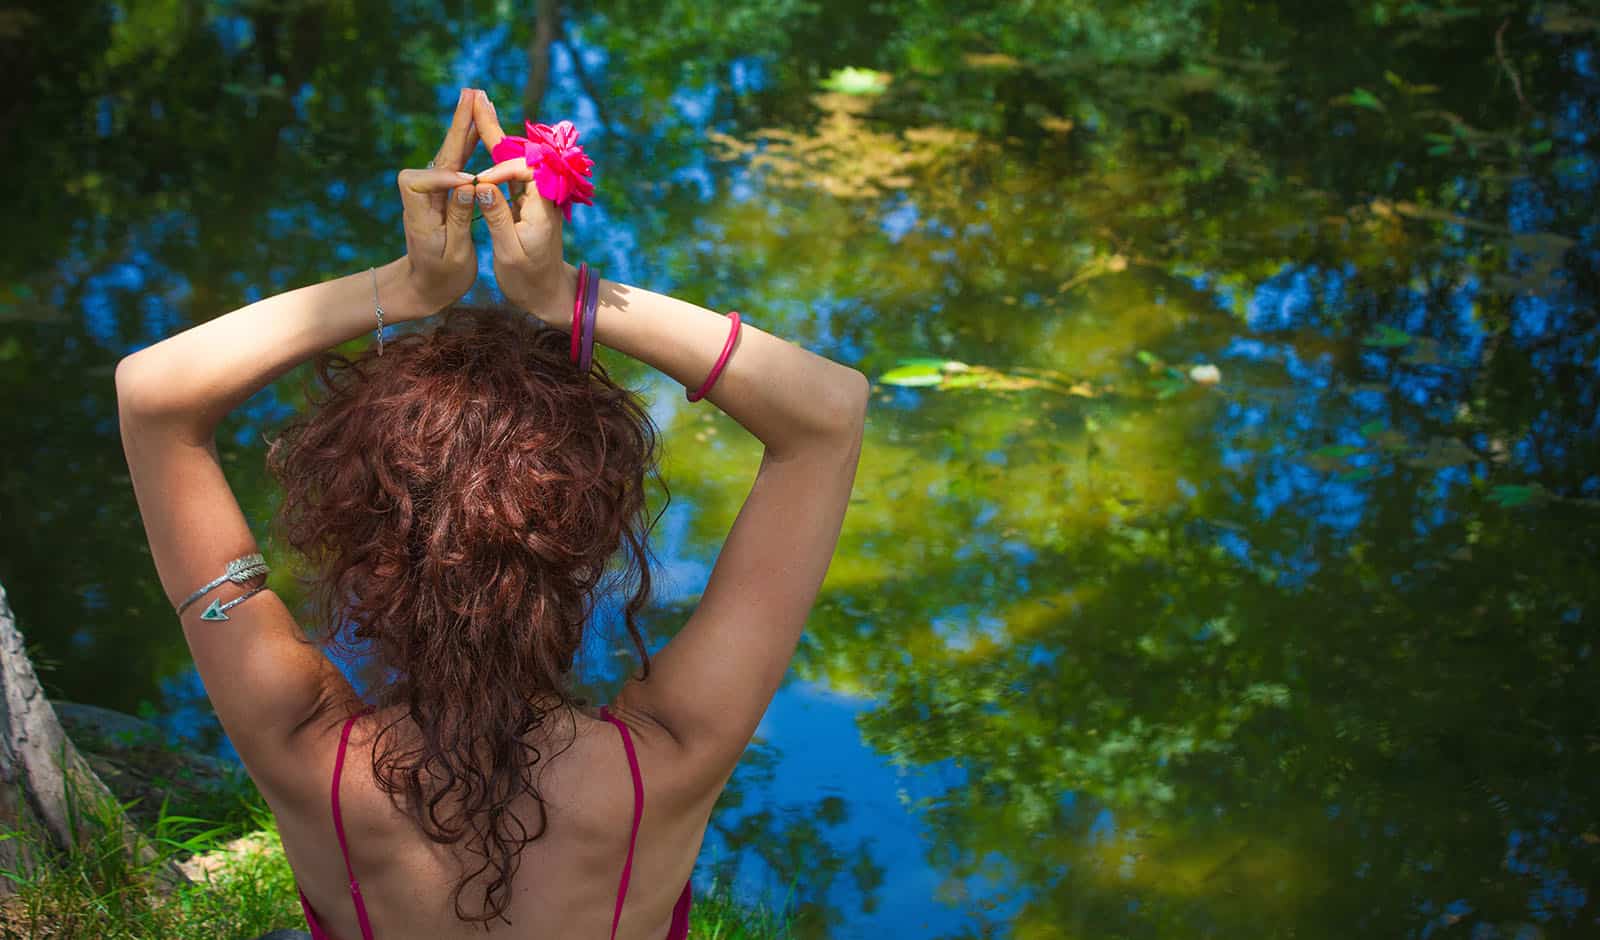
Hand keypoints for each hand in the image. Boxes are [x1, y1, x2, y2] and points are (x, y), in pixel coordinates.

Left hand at [395, 88, 482, 312]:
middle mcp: (422, 197)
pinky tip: (479, 130)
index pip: (424, 182)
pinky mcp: (442, 194)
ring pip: (449, 155)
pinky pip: (456, 165)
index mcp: (418, 213)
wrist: (425, 287)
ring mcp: (432, 193)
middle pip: (439, 156)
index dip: (446, 179)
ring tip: (476, 100)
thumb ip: (460, 218)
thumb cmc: (441, 278)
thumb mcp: (455, 254)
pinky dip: (468, 145)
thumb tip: (469, 185)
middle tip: (471, 95)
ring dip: (464, 128)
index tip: (469, 185)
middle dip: (456, 128)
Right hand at [470, 92, 570, 319]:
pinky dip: (494, 151)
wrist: (547, 293)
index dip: (502, 170)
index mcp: (543, 208)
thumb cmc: (528, 280)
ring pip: (513, 158)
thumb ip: (497, 218)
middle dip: (495, 129)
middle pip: (520, 153)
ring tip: (475, 105)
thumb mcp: (510, 253)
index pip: (526, 171)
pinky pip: (510, 170)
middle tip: (475, 98)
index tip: (479, 184)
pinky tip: (480, 134)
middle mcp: (542, 196)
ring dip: (493, 133)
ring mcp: (535, 196)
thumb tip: (481, 186)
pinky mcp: (526, 200)